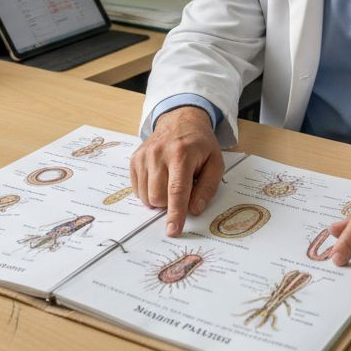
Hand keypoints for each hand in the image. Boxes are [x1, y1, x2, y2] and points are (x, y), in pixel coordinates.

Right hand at [130, 106, 222, 236]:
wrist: (181, 120)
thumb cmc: (200, 145)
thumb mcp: (215, 163)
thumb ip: (208, 187)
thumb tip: (195, 209)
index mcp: (182, 154)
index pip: (177, 190)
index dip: (175, 213)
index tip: (173, 230)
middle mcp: (159, 154)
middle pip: (158, 197)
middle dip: (169, 204)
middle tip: (181, 190)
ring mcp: (144, 156)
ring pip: (145, 196)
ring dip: (159, 199)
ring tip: (170, 182)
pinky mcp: (135, 159)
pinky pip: (137, 189)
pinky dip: (148, 192)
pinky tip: (159, 179)